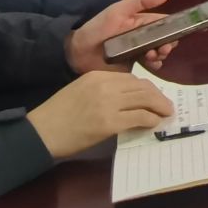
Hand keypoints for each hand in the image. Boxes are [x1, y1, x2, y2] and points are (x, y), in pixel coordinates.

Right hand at [26, 71, 174, 159]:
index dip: (147, 88)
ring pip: (145, 100)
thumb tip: (127, 101)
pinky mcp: (109, 122)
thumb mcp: (80, 91)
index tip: (154, 96)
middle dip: (158, 97)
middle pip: (142, 87)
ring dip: (159, 107)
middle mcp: (105, 85)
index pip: (131, 79)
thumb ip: (103, 91)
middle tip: (166, 106)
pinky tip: (154, 123)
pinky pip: (139, 117)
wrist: (41, 132)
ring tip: (165, 114)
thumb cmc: (57, 114)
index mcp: (97, 75)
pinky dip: (151, 119)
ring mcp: (108, 103)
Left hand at [66, 0, 177, 73]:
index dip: (172, 27)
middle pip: (163, 38)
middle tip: (164, 48)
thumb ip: (141, 1)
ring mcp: (138, 51)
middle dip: (168, 43)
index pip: (162, 22)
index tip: (177, 32)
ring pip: (158, 52)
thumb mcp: (118, 10)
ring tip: (154, 55)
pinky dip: (155, 65)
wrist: (79, 52)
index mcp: (140, 21)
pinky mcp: (133, 64)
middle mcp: (142, 36)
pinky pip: (149, 65)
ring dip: (161, 53)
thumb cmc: (98, 27)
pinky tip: (153, 64)